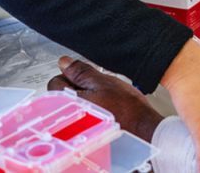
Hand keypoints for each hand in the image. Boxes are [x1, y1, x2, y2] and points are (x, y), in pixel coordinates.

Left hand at [47, 57, 163, 141]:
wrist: (143, 130)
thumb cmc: (127, 109)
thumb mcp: (105, 82)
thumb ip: (81, 71)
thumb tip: (65, 62)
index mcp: (69, 101)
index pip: (56, 81)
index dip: (72, 75)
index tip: (86, 78)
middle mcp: (68, 118)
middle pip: (62, 96)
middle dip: (76, 90)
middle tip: (97, 91)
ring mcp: (75, 129)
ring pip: (73, 107)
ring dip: (84, 102)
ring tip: (103, 104)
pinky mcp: (86, 136)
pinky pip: (82, 120)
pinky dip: (90, 115)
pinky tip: (105, 114)